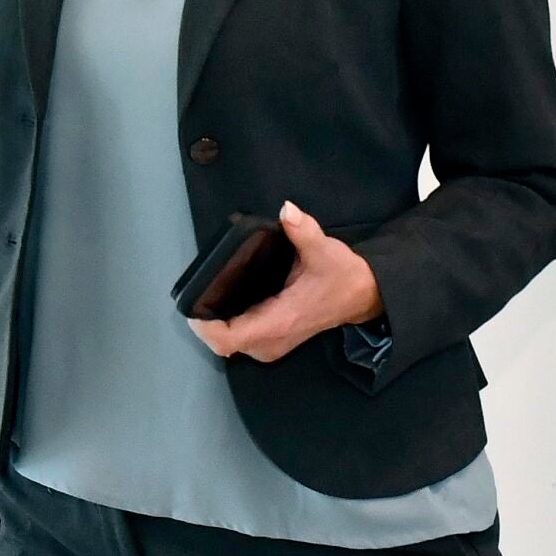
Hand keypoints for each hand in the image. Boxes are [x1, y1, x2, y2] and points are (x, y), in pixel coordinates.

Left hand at [190, 200, 382, 364]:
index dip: (205, 326)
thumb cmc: (342, 276)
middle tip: (198, 287)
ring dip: (215, 322)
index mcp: (279, 321)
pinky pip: (239, 338)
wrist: (362, 296)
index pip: (228, 339)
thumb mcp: (324, 249)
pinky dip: (227, 323)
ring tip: (208, 291)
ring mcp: (272, 345)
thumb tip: (286, 210)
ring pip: (229, 343)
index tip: (193, 304)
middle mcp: (272, 340)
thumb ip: (303, 230)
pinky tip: (224, 299)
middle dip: (206, 319)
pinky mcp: (273, 341)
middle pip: (222, 342)